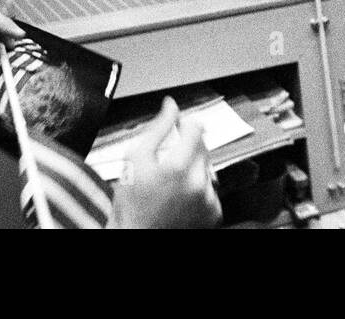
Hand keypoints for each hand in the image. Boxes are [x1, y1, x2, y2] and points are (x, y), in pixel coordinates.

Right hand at [110, 98, 221, 228]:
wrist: (136, 237)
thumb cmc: (131, 204)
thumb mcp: (134, 158)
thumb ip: (157, 128)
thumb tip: (170, 106)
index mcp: (178, 167)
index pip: (196, 127)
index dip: (185, 123)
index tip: (178, 127)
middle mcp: (198, 183)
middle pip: (203, 146)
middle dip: (187, 147)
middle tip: (166, 162)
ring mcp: (208, 199)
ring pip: (207, 166)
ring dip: (193, 167)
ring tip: (170, 183)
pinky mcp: (214, 213)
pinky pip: (211, 188)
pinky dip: (198, 188)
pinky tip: (179, 196)